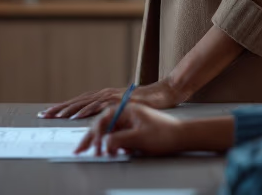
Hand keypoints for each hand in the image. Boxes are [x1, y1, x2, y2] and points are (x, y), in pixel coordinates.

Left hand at [37, 79, 182, 120]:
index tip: (49, 113)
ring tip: (56, 116)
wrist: (163, 93)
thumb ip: (112, 115)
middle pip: (78, 101)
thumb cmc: (145, 103)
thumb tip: (101, 124)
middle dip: (60, 108)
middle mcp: (104, 93)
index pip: (80, 102)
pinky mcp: (118, 99)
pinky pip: (100, 105)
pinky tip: (78, 115)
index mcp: (103, 96)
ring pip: (85, 102)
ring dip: (69, 109)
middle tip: (44, 114)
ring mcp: (110, 95)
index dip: (64, 107)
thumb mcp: (124, 111)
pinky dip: (87, 110)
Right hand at [73, 103, 189, 156]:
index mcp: (125, 108)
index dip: (94, 134)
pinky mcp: (132, 128)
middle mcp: (124, 112)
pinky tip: (112, 152)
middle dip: (89, 138)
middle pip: (101, 124)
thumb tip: (104, 143)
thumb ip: (119, 140)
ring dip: (101, 143)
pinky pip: (116, 136)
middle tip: (79, 150)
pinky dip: (112, 144)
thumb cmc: (165, 133)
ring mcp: (128, 120)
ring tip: (94, 153)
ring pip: (107, 132)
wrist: (183, 136)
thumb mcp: (140, 138)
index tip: (92, 146)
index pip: (102, 119)